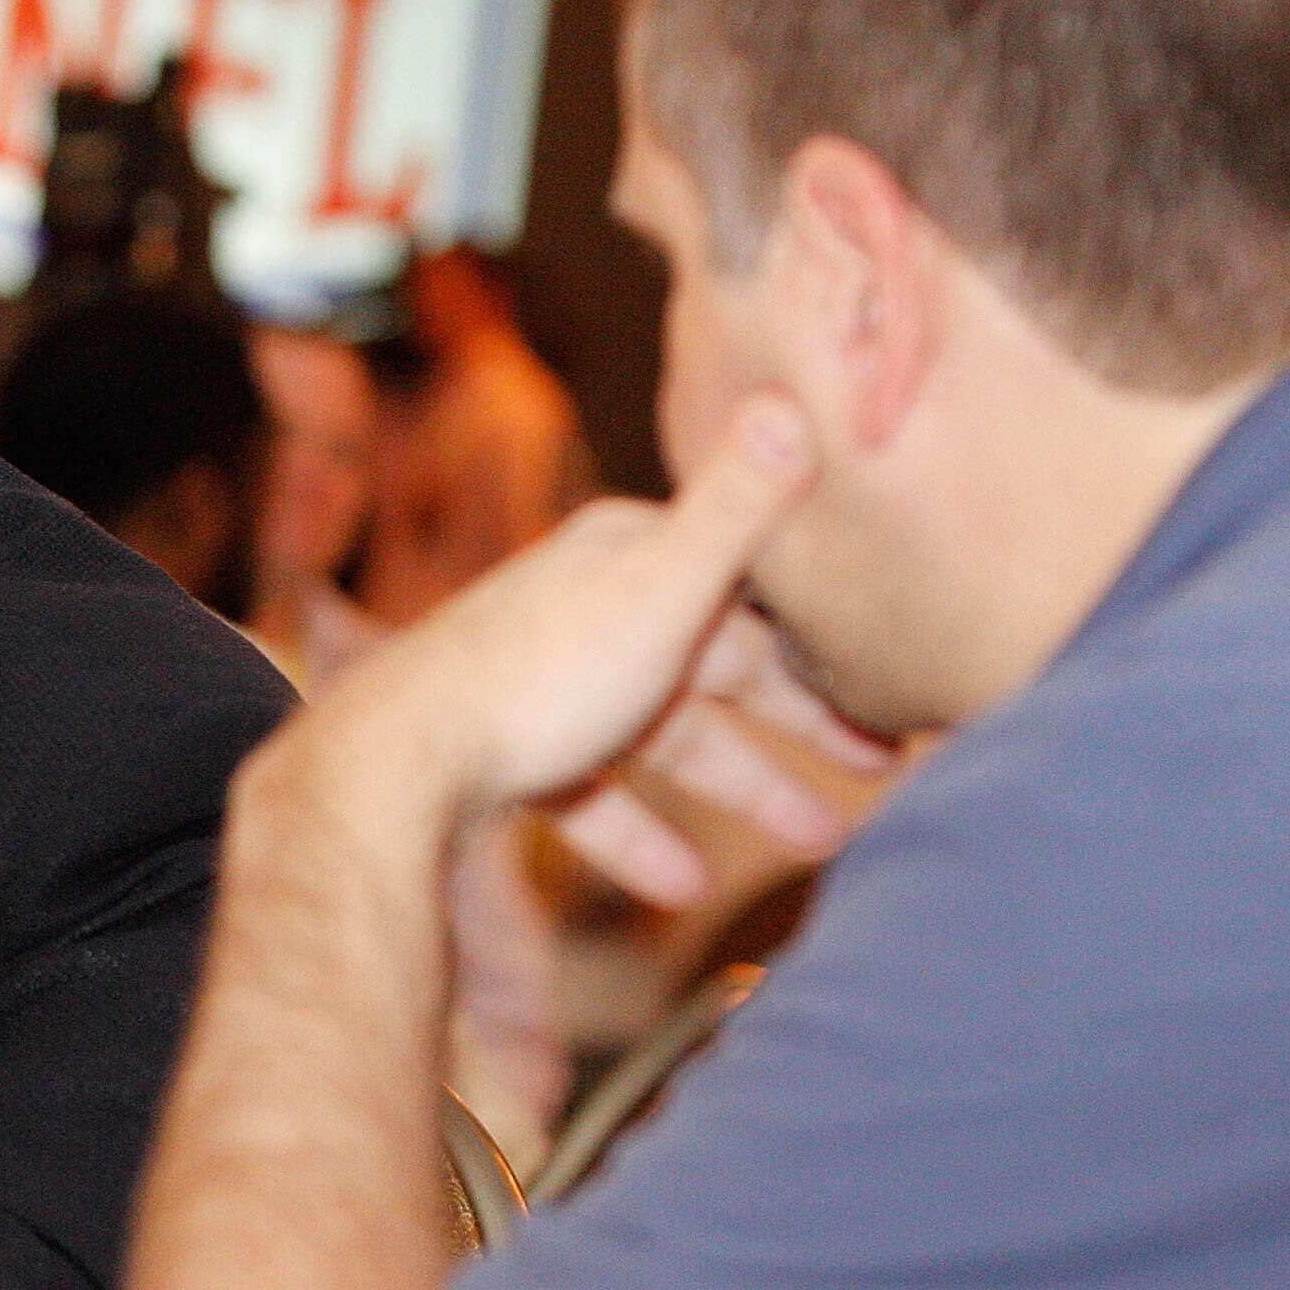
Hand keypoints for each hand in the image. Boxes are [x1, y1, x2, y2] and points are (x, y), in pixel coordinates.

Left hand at [313, 397, 887, 896]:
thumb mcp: (660, 586)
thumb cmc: (539, 672)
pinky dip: (639, 837)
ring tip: (817, 840)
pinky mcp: (508, 754)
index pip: (747, 588)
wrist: (397, 759)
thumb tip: (792, 402)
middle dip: (799, 721)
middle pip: (715, 667)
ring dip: (740, 787)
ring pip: (663, 739)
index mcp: (626, 556)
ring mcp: (546, 685)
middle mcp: (586, 609)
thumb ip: (735, 509)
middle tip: (878, 768)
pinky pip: (591, 798)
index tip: (891, 681)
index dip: (821, 637)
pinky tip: (685, 888)